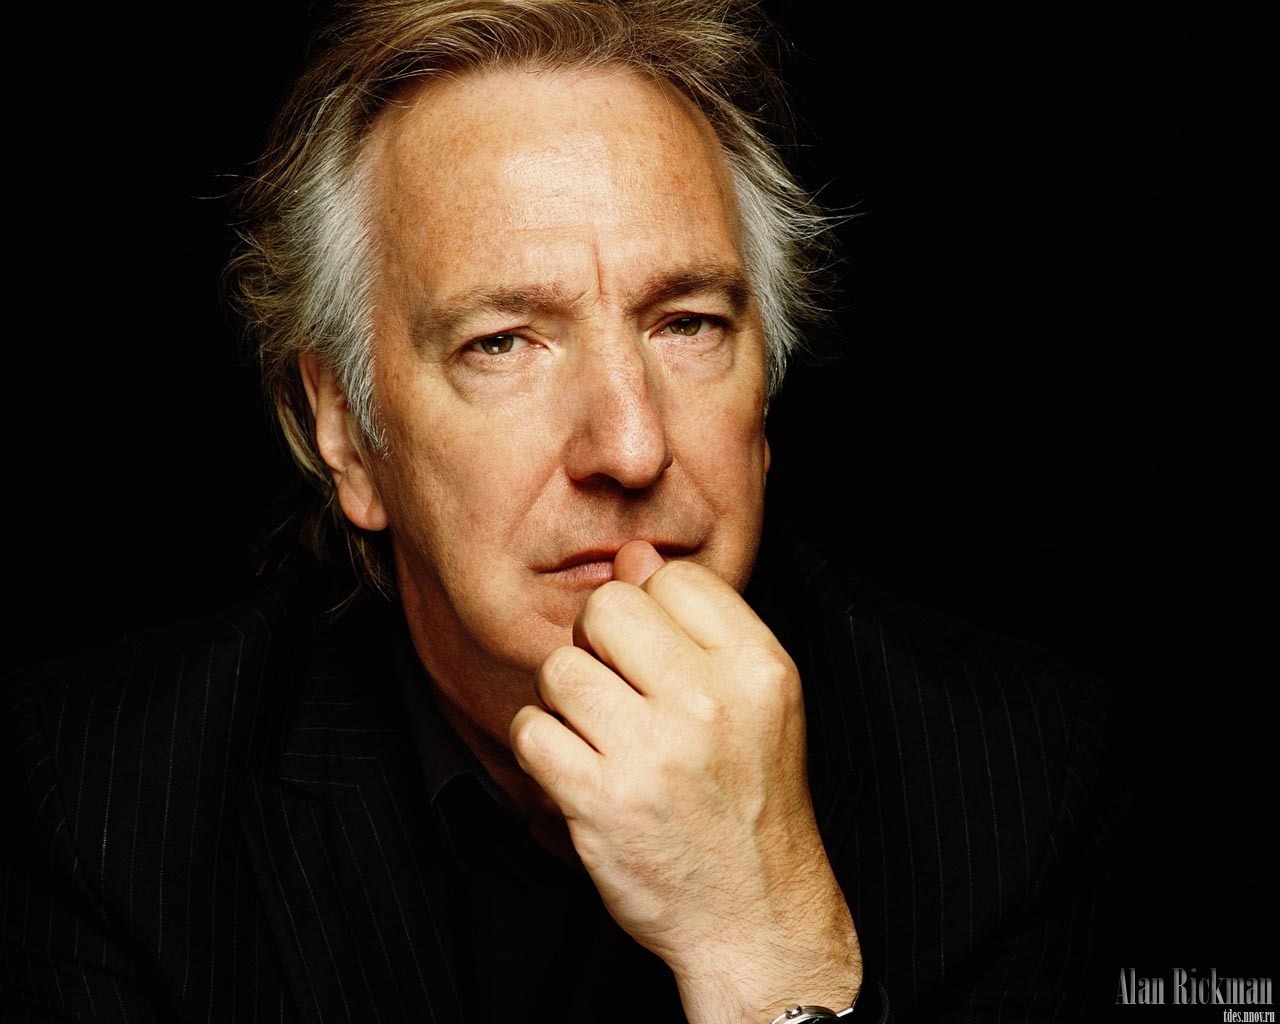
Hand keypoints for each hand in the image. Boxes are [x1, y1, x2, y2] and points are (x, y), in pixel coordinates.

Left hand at [510, 541, 860, 1023]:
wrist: (756, 914)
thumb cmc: (751, 802)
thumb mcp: (757, 700)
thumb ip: (699, 624)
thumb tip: (631, 557)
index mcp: (756, 668)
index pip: (670, 578)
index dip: (650, 610)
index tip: (655, 654)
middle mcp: (709, 703)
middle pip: (606, 609)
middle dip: (598, 644)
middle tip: (619, 691)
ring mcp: (652, 754)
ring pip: (561, 669)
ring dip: (568, 701)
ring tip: (601, 735)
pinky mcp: (601, 802)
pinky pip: (532, 730)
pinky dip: (544, 748)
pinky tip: (579, 768)